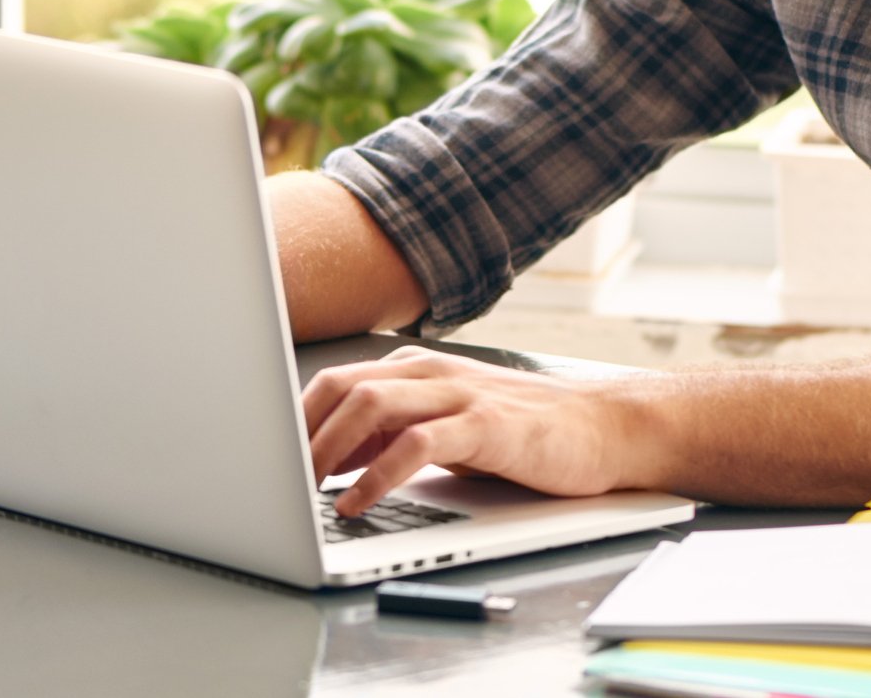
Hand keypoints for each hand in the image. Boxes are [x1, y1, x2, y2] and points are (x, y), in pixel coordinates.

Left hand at [302, 346, 647, 515]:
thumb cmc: (525, 432)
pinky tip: (358, 501)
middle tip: (273, 474)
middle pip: (342, 385)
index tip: (265, 455)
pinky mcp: (487, 427)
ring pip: (372, 404)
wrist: (605, 428)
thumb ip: (391, 434)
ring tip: (302, 488)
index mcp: (418, 370)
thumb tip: (327, 459)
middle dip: (300, 431)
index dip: (294, 417)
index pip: (336, 381)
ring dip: (328, 448)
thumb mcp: (447, 426)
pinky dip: (378, 475)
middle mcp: (433, 373)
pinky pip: (417, 444)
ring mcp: (460, 395)